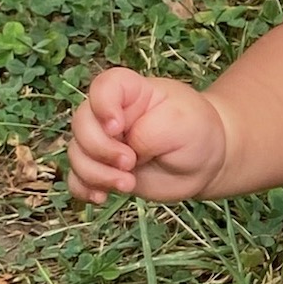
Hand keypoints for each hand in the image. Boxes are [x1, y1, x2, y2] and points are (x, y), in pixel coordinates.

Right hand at [66, 66, 228, 203]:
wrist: (205, 160)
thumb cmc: (195, 131)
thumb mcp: (180, 124)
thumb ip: (148, 134)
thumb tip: (124, 154)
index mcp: (130, 91)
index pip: (102, 86)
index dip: (102, 106)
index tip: (118, 127)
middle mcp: (110, 114)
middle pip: (81, 124)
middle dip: (101, 149)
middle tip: (130, 163)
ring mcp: (104, 142)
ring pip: (77, 154)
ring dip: (96, 173)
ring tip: (128, 184)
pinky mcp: (103, 169)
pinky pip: (78, 178)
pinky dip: (84, 188)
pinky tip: (101, 197)